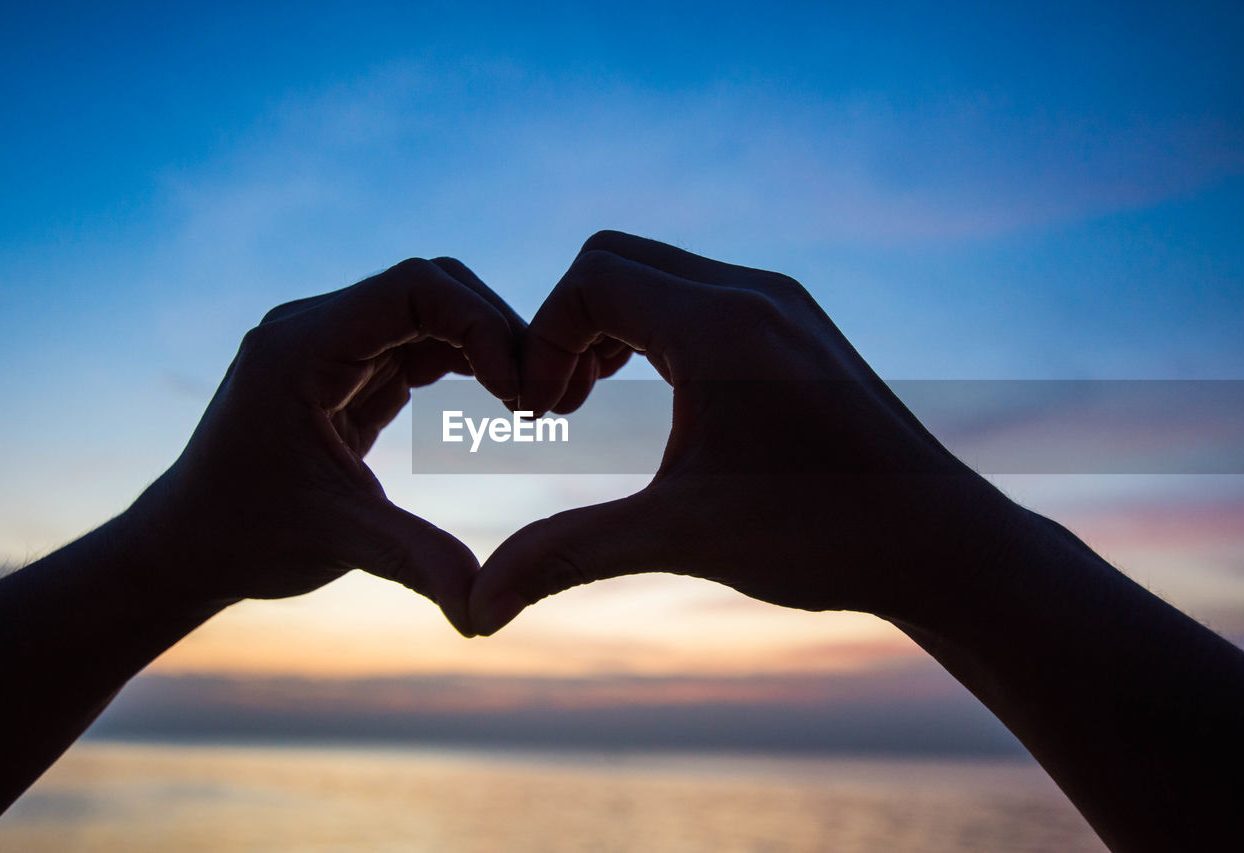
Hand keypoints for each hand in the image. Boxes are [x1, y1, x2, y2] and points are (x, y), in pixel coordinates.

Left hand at [128, 257, 520, 635]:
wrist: (188, 544)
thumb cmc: (245, 537)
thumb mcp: (337, 541)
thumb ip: (417, 561)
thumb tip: (486, 613)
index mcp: (299, 348)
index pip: (410, 288)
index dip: (479, 323)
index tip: (518, 388)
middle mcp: (314, 328)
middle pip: (429, 286)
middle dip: (493, 329)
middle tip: (537, 394)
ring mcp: (330, 343)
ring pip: (430, 309)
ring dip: (485, 344)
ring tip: (527, 399)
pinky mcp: (347, 367)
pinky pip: (418, 342)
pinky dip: (465, 361)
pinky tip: (499, 398)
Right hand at [470, 231, 1017, 634]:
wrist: (940, 543)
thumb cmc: (822, 539)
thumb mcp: (681, 538)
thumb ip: (567, 552)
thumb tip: (477, 605)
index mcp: (722, 327)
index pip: (590, 279)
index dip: (541, 341)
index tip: (543, 416)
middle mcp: (754, 293)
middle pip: (614, 257)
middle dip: (567, 325)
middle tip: (561, 406)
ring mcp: (782, 301)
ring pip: (658, 271)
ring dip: (609, 325)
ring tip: (595, 401)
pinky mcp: (797, 321)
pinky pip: (698, 292)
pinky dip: (653, 328)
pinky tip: (656, 396)